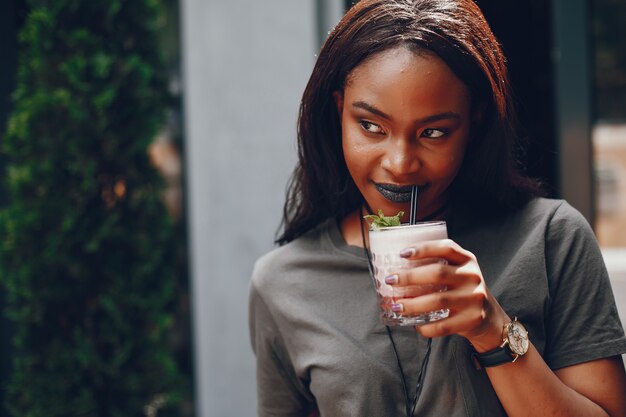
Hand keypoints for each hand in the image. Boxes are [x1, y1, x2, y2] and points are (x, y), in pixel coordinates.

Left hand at [389, 239, 508, 350]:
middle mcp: (472, 276)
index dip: (424, 248)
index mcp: (467, 260)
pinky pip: (443, 325)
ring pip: (438, 300)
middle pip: (438, 273)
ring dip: (413, 304)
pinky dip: (426, 327)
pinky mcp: (472, 319)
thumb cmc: (463, 290)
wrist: (489, 318)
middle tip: (390, 280)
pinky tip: (415, 325)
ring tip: (396, 305)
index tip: (402, 254)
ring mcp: (474, 298)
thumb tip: (396, 268)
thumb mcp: (458, 272)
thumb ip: (437, 266)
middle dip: (410, 277)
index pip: (446, 247)